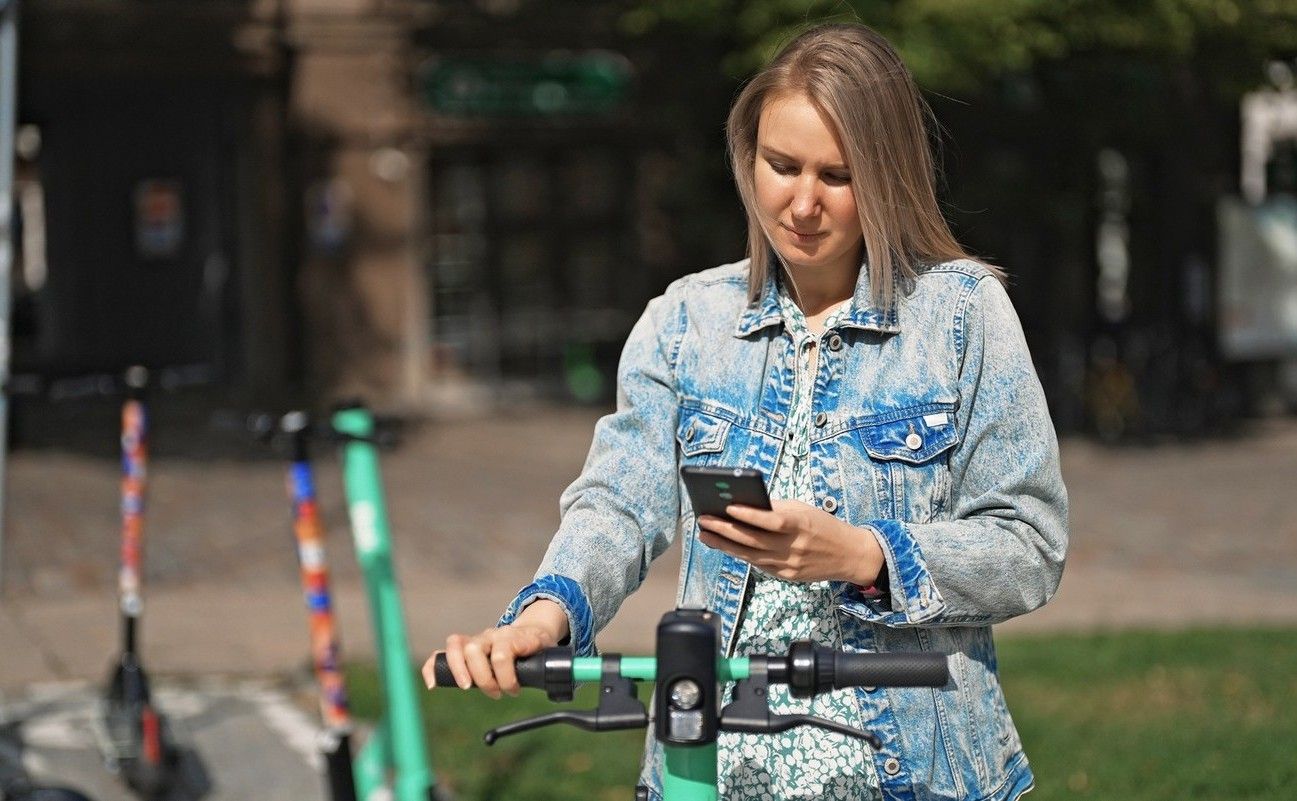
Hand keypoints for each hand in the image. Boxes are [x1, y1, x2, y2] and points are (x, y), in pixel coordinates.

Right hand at [422, 599, 567, 698]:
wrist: (534, 629)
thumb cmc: (539, 647)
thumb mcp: (551, 655)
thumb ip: (560, 666)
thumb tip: (577, 677)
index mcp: (514, 636)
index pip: (503, 652)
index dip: (506, 676)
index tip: (514, 691)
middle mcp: (492, 635)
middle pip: (475, 650)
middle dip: (484, 678)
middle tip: (497, 692)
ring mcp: (477, 641)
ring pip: (457, 646)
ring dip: (461, 672)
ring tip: (470, 688)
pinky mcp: (465, 649)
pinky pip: (442, 653)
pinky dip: (434, 667)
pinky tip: (434, 683)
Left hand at [697, 499, 883, 584]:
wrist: (849, 555)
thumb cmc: (823, 526)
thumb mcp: (804, 510)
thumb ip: (778, 509)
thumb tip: (745, 506)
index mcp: (802, 525)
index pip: (772, 520)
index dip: (749, 515)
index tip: (727, 507)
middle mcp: (795, 547)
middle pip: (754, 540)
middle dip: (725, 531)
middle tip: (704, 522)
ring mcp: (790, 565)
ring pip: (751, 556)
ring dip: (726, 545)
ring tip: (706, 535)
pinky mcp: (787, 576)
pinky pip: (759, 565)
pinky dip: (741, 555)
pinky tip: (726, 547)